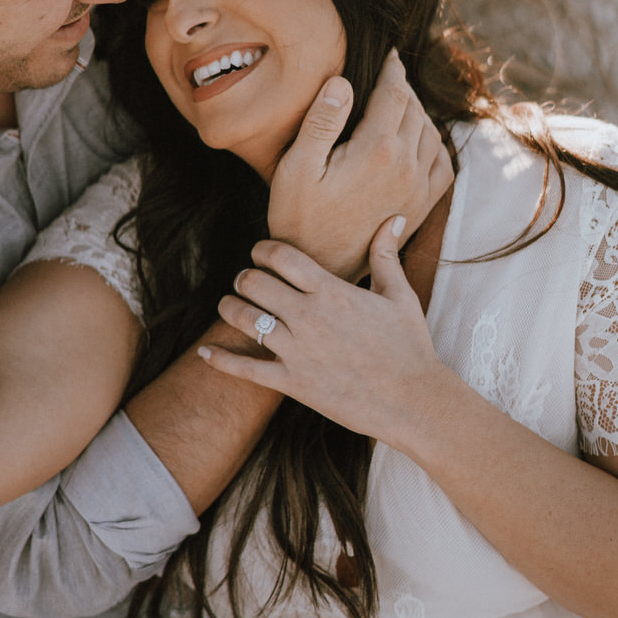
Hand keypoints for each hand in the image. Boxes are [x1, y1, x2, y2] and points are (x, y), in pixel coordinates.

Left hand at [198, 221, 451, 451]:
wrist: (413, 400)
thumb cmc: (409, 346)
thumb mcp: (399, 295)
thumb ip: (386, 254)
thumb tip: (395, 217)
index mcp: (331, 291)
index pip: (280, 256)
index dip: (262, 250)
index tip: (260, 253)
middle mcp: (308, 316)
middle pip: (254, 283)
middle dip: (244, 277)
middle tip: (247, 281)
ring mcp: (296, 351)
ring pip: (242, 319)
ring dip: (230, 307)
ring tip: (231, 305)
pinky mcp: (292, 383)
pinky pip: (245, 368)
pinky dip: (220, 360)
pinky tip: (205, 354)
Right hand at [266, 51, 452, 278]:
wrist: (320, 268)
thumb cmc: (299, 218)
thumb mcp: (296, 168)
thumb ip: (321, 122)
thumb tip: (344, 81)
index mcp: (377, 150)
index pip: (395, 92)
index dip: (393, 67)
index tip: (390, 53)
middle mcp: (406, 166)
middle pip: (415, 109)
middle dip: (403, 87)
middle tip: (390, 74)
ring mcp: (418, 188)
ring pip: (431, 132)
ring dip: (418, 112)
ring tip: (399, 102)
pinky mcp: (421, 207)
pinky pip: (443, 164)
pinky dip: (435, 143)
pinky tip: (419, 139)